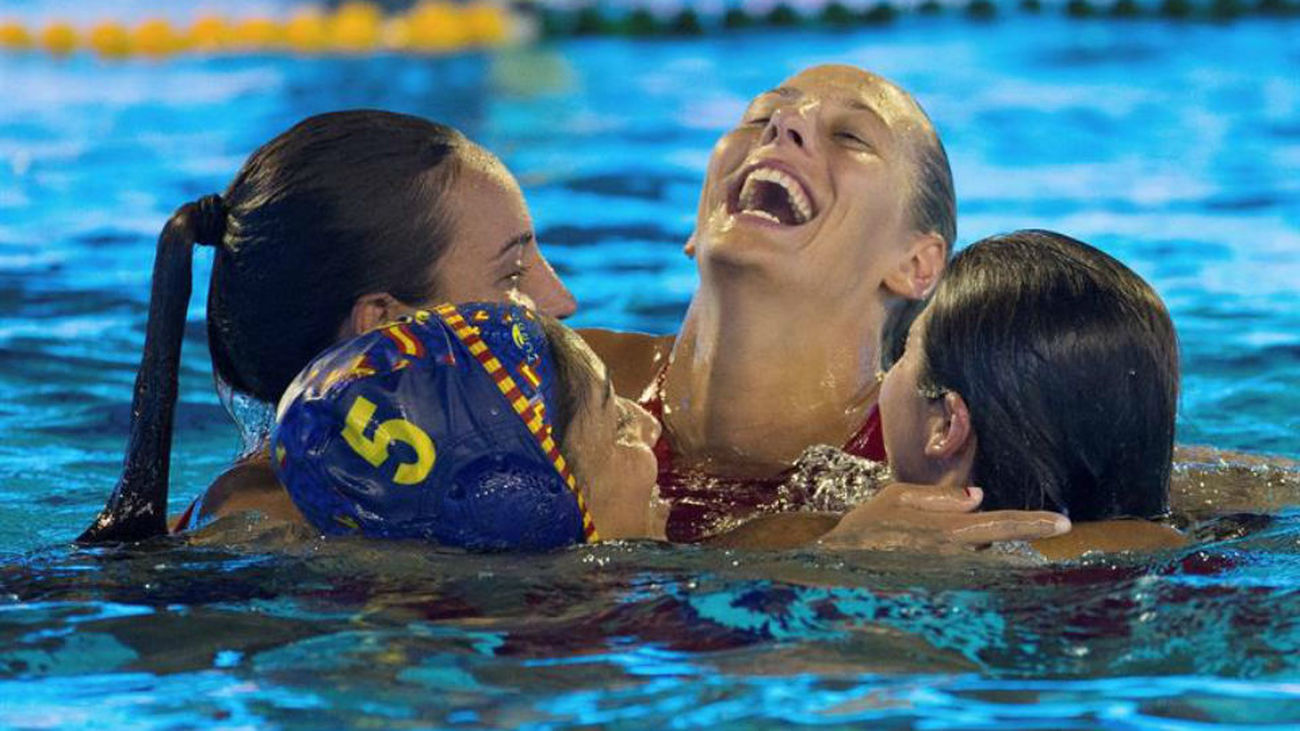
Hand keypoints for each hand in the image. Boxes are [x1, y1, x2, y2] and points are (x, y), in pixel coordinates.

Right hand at [818, 483, 1070, 552]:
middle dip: (1015, 536)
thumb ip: (937, 498)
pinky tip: (951, 561)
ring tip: (968, 542)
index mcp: (946, 530)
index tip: (1063, 522)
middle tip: (1043, 526)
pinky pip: (962, 575)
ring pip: (980, 560)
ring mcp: (946, 576)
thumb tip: (978, 497)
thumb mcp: (894, 499)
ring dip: (984, 552)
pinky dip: (967, 567)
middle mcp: (951, 555)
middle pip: (996, 545)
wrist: (833, 572)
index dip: (1032, 523)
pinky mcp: (936, 589)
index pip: (999, 524)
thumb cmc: (862, 531)